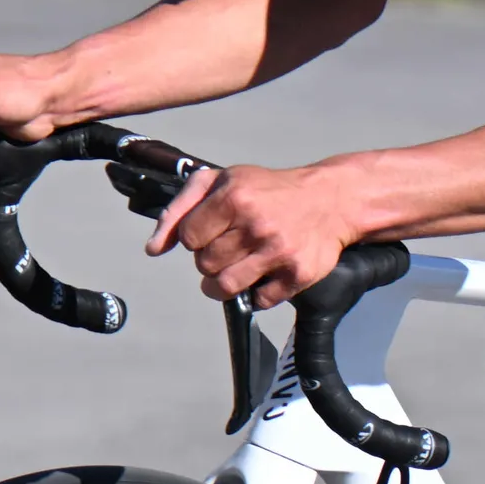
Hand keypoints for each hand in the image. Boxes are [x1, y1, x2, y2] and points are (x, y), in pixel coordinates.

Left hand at [151, 160, 358, 307]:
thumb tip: (153, 249)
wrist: (331, 200)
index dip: (197, 237)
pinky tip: (267, 272)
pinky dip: (258, 292)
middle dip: (212, 259)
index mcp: (234, 196)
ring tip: (239, 266)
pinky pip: (260, 301)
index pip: (188, 239)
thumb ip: (180, 210)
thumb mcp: (222, 182)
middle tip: (232, 245)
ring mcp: (278, 252)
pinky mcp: (298, 275)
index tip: (214, 230)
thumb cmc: (271, 190)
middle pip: (205, 265)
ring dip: (225, 282)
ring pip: (226, 288)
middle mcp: (256, 224)